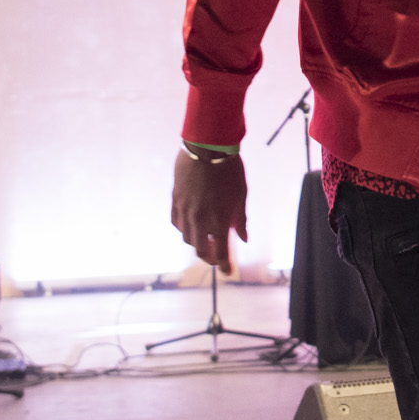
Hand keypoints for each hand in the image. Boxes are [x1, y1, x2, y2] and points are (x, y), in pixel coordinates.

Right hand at [171, 147, 247, 268]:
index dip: (225, 265)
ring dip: (196, 243)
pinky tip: (190, 225)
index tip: (229, 272)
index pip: (221, 252)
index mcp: (218, 220)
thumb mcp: (241, 195)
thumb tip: (243, 238)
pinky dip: (184, 228)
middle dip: (210, 257)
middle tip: (217, 256)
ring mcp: (185, 210)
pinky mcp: (175, 200)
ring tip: (204, 239)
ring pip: (187, 238)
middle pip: (200, 250)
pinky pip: (176, 223)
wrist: (207, 148)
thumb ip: (240, 220)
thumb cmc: (230, 170)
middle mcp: (199, 219)